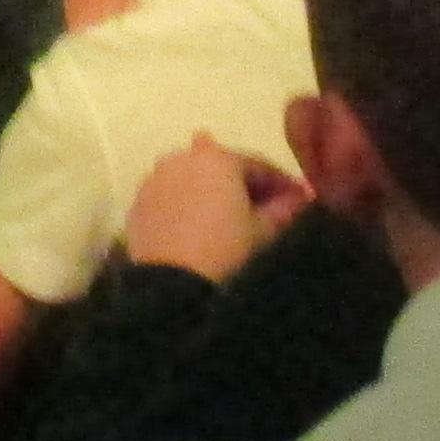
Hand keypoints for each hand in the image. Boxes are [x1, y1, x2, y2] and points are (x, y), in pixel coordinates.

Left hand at [121, 138, 304, 284]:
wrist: (170, 282)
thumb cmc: (224, 249)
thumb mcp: (262, 231)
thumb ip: (283, 209)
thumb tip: (298, 199)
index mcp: (218, 158)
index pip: (259, 166)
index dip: (283, 184)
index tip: (300, 201)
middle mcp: (183, 158)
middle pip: (224, 168)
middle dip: (247, 186)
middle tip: (269, 208)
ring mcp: (156, 178)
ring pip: (195, 180)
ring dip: (215, 193)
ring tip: (233, 216)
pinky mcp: (139, 202)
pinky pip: (172, 196)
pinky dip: (189, 204)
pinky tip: (200, 223)